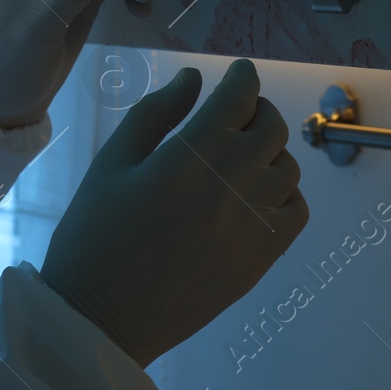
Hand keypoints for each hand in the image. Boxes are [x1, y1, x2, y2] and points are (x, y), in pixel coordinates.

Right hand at [39, 59, 308, 367]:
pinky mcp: (260, 260)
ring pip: (288, 167)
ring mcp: (251, 227)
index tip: (239, 71)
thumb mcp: (111, 163)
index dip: (243, 76)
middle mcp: (230, 187)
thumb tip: (194, 79)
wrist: (102, 318)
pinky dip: (285, 192)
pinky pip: (295, 211)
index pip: (238, 99)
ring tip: (241, 154)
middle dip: (257, 109)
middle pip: (272, 127)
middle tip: (235, 112)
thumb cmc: (94, 235)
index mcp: (188, 158)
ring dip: (270, 150)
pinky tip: (256, 193)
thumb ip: (155, 113)